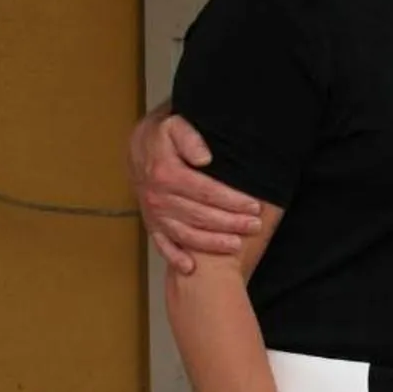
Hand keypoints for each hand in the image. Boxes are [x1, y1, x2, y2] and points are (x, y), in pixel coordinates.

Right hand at [130, 109, 262, 273]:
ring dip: (212, 242)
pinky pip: (162, 244)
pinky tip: (190, 268)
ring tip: (236, 245)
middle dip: (230, 223)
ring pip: (186, 233)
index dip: (232, 200)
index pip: (206, 191)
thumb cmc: (162, 135)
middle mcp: (159, 197)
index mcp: (166, 173)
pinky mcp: (152, 224)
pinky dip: (175, 258)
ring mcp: (154, 213)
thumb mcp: (174, 123)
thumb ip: (190, 137)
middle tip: (254, 226)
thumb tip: (205, 158)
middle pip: (200, 215)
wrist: (138, 147)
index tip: (254, 206)